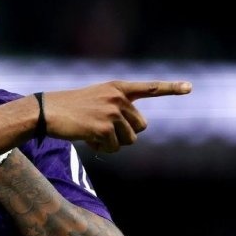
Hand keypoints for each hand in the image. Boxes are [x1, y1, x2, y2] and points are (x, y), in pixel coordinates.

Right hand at [44, 80, 191, 152]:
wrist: (45, 112)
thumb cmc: (68, 109)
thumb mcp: (96, 100)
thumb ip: (117, 109)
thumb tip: (133, 133)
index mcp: (117, 88)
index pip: (149, 88)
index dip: (171, 88)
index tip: (190, 87)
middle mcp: (118, 98)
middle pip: (140, 127)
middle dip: (125, 134)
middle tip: (103, 130)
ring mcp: (112, 112)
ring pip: (129, 140)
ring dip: (113, 143)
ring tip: (92, 133)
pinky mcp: (104, 127)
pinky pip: (113, 148)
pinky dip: (102, 149)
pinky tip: (87, 139)